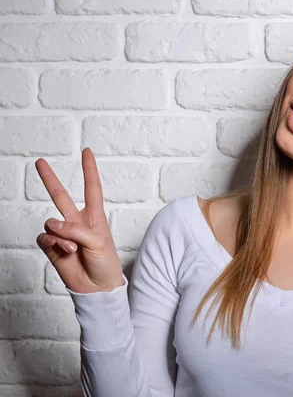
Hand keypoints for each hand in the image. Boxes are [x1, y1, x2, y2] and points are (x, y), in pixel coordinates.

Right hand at [35, 148, 123, 293]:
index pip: (91, 188)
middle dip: (49, 179)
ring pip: (51, 222)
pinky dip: (53, 243)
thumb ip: (76, 230)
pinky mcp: (52, 247)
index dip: (89, 170)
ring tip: (73, 248)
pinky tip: (64, 251)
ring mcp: (63, 234)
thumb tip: (53, 223)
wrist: (97, 287)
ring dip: (61, 234)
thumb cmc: (106, 263)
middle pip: (61, 196)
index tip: (86, 152)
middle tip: (39, 162)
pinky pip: (45, 238)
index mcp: (95, 216)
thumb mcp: (99, 242)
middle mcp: (77, 222)